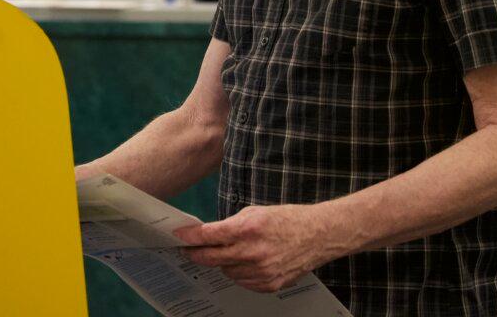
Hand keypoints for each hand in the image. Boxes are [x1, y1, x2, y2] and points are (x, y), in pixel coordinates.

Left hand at [173, 204, 331, 292]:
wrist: (318, 235)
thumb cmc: (287, 219)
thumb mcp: (255, 212)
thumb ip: (231, 225)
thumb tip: (208, 235)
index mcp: (249, 228)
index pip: (210, 235)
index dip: (190, 236)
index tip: (178, 236)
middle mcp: (254, 252)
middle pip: (212, 258)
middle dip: (196, 254)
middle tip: (187, 251)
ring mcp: (262, 271)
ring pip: (226, 271)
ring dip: (222, 262)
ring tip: (227, 252)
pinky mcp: (270, 284)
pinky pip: (242, 282)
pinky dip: (238, 272)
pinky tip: (244, 262)